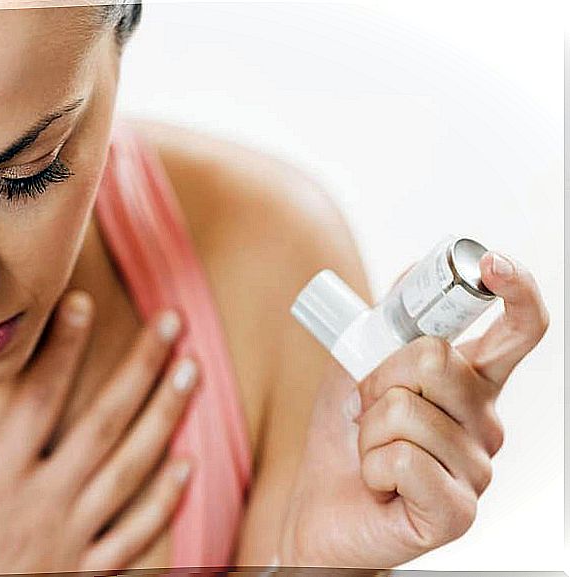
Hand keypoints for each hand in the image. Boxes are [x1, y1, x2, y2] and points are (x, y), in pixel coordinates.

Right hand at [0, 290, 200, 573]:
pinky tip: (187, 468)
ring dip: (165, 419)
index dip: (63, 347)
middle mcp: (43, 506)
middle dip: (142, 369)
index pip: (38, 398)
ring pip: (132, 471)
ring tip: (191, 375)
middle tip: (172, 324)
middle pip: (105, 424)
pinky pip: (133, 536)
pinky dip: (164, 501)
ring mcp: (69, 543)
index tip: (81, 302)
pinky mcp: (80, 576)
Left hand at [277, 250, 549, 567]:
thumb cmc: (343, 437)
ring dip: (368, 430)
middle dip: (379, 379)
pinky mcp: (457, 512)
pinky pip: (404, 462)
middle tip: (368, 411)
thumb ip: (389, 322)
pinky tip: (379, 484)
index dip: (516, 291)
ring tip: (371, 452)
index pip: (519, 331)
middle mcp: (485, 423)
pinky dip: (372, 466)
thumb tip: (417, 271)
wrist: (318, 507)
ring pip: (407, 411)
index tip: (491, 265)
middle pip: (436, 360)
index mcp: (471, 383)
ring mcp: (476, 468)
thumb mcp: (356, 366)